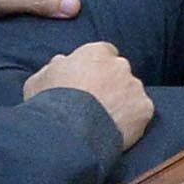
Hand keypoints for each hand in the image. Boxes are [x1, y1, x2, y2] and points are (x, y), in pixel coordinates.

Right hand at [20, 34, 152, 148]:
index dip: (97, 67)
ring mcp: (135, 86)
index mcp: (96, 52)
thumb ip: (54, 67)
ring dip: (122, 103)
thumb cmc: (49, 102)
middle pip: (120, 73)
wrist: (68, 131)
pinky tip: (115, 131)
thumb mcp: (38, 79)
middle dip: (111, 85)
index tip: (90, 81)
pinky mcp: (145, 109)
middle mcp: (120, 65)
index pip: (104, 52)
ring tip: (104, 121)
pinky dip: (132, 121)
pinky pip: (140, 113)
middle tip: (96, 104)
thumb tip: (61, 63)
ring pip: (132, 93)